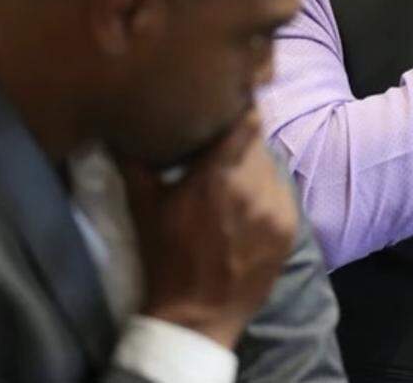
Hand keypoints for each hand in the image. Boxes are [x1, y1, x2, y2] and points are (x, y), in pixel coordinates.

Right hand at [120, 111, 297, 348]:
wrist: (198, 313)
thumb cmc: (165, 257)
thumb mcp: (144, 206)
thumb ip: (136, 161)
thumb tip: (122, 128)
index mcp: (217, 176)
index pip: (247, 119)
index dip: (242, 106)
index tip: (230, 99)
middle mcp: (253, 187)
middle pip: (257, 142)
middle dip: (240, 140)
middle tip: (222, 146)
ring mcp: (277, 207)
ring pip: (270, 167)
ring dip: (254, 167)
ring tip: (233, 179)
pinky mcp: (290, 226)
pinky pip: (281, 193)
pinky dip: (266, 192)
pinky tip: (248, 205)